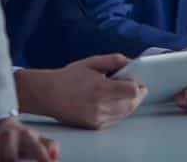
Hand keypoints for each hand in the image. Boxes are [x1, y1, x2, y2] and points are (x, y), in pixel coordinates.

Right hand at [0, 116, 57, 161]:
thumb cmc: (20, 136)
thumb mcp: (37, 139)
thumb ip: (50, 147)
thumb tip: (55, 157)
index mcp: (26, 135)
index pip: (36, 147)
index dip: (42, 155)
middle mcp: (9, 135)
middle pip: (9, 158)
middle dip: (11, 160)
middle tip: (13, 158)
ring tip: (3, 158)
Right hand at [15, 53, 145, 129]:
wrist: (48, 94)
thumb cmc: (69, 77)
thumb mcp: (91, 62)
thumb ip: (114, 60)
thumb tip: (131, 62)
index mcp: (101, 88)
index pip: (132, 91)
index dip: (138, 85)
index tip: (138, 80)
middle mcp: (100, 106)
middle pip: (132, 104)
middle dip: (137, 95)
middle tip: (137, 88)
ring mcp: (97, 118)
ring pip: (125, 113)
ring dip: (130, 103)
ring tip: (125, 94)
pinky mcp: (94, 126)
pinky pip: (115, 119)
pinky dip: (119, 111)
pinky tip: (114, 102)